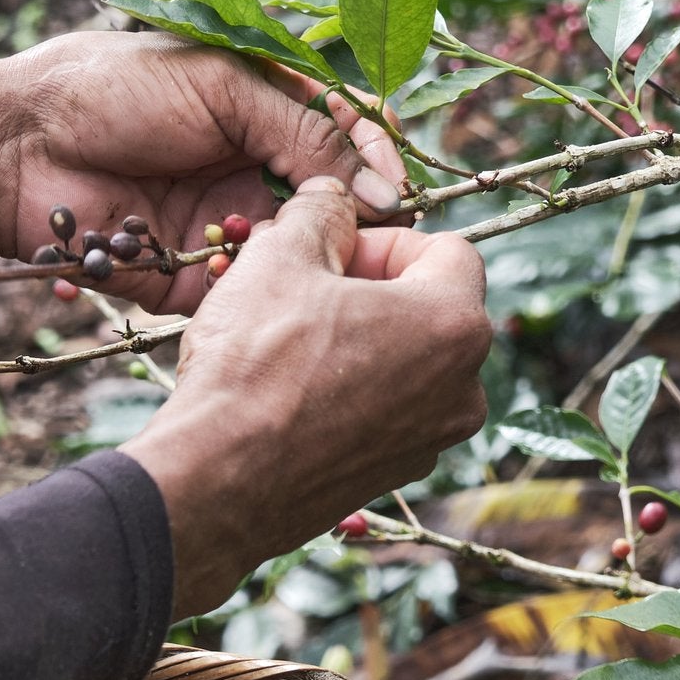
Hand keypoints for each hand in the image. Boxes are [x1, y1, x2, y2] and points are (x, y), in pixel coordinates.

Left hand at [0, 32, 408, 312]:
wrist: (17, 147)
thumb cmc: (112, 90)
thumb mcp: (222, 88)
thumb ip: (301, 129)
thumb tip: (377, 183)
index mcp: (261, 111)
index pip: (344, 136)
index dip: (375, 162)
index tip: (395, 190)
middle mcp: (247, 170)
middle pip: (327, 204)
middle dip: (351, 223)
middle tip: (368, 237)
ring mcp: (219, 227)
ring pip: (290, 255)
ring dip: (303, 259)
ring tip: (317, 262)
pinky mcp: (186, 277)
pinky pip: (237, 294)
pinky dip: (250, 289)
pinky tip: (255, 279)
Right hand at [122, 176, 491, 618]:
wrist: (216, 481)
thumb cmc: (254, 365)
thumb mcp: (280, 256)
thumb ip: (320, 212)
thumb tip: (332, 198)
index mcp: (455, 323)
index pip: (447, 249)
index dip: (383, 239)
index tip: (330, 251)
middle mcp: (462, 390)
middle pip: (428, 309)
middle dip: (369, 290)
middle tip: (301, 290)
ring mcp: (429, 442)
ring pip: (403, 365)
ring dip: (355, 342)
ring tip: (287, 342)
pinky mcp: (389, 478)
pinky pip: (380, 414)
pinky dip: (345, 395)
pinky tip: (287, 395)